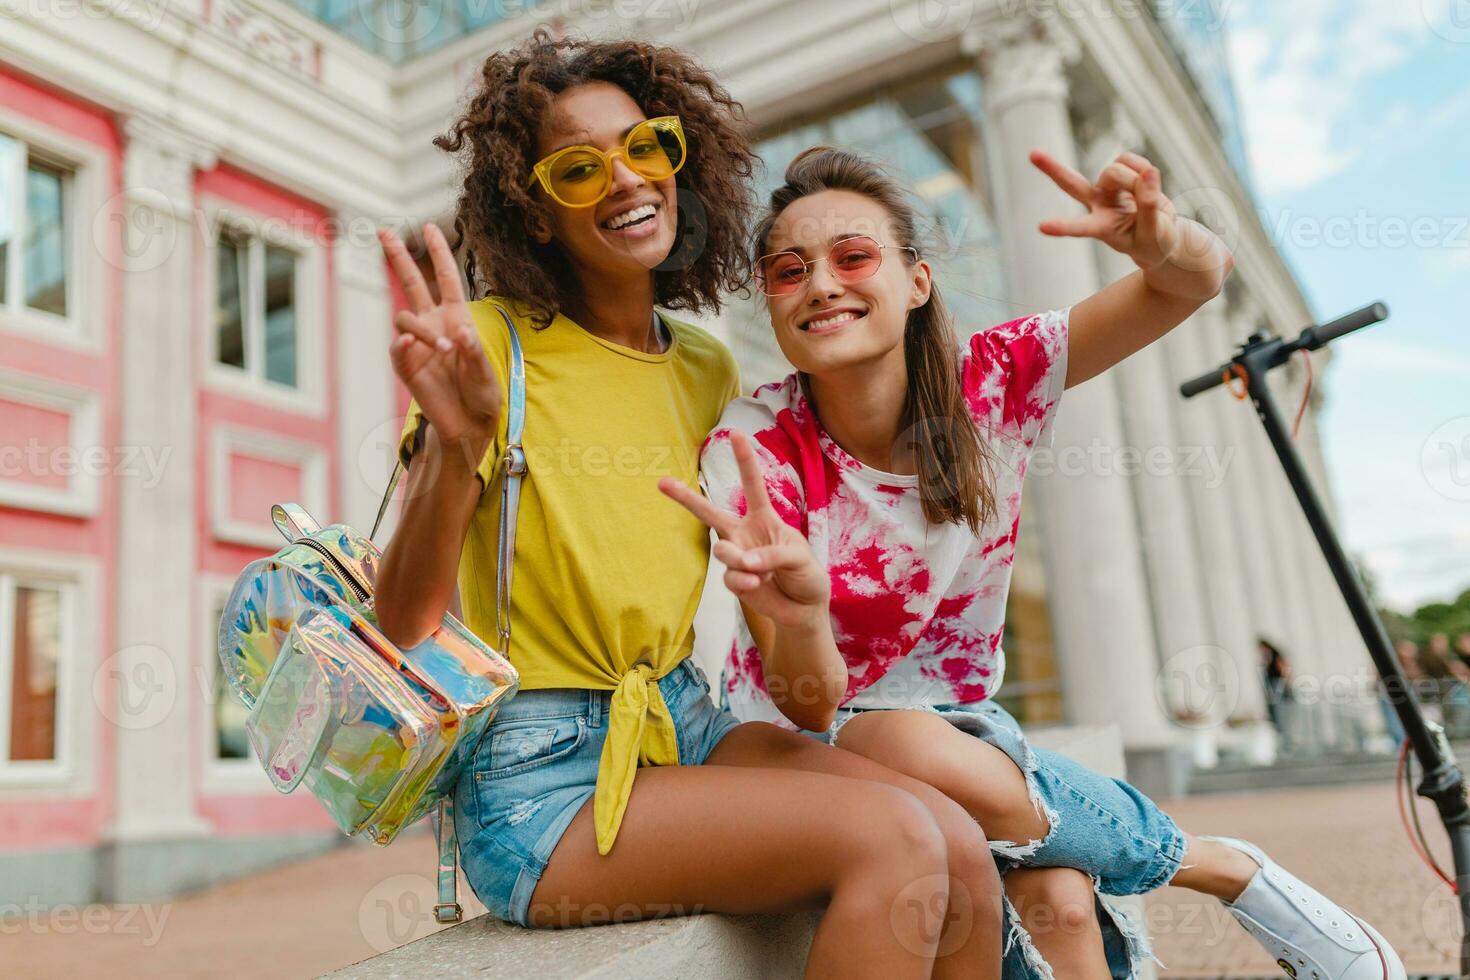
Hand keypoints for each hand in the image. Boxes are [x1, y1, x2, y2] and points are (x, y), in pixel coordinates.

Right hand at [379, 224, 501, 453]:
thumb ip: (473, 352)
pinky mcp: (407, 366)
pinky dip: (404, 343)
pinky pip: (398, 347)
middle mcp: (434, 324)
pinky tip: (413, 345)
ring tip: (444, 351)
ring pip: (405, 318)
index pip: (445, 279)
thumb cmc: (482, 394)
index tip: (430, 227)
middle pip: (412, 283)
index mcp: (457, 318)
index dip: (438, 253)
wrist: (468, 423)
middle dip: (398, 257)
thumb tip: (457, 331)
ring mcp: (418, 344)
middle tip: (384, 231)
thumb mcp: (485, 372)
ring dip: (422, 329)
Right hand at [658, 431, 828, 628]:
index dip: (744, 459)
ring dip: (738, 559)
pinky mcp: (734, 580)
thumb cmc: (806, 574)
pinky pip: (731, 577)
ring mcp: (736, 557)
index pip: (752, 485)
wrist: (804, 608)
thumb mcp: (799, 557)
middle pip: (710, 513)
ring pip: (722, 551)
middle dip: (685, 497)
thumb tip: (743, 561)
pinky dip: (746, 582)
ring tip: (759, 571)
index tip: (735, 433)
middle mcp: (744, 534)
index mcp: (764, 518)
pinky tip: (760, 585)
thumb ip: (772, 555)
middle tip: (661, 482)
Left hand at [1031, 149, 1177, 272]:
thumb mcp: (1154, 233)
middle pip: (1072, 184)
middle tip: (1032, 154)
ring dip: (1137, 177)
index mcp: (1101, 228)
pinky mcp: (1119, 175)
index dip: (1063, 227)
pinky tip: (1148, 181)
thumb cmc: (1153, 241)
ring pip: (1116, 169)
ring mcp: (1105, 188)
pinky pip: (1130, 160)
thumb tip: (1148, 173)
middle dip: (1053, 169)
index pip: (1079, 228)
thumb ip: (1149, 207)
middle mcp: (1097, 205)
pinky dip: (1143, 168)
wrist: (1159, 234)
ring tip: (1149, 194)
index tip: (1041, 227)